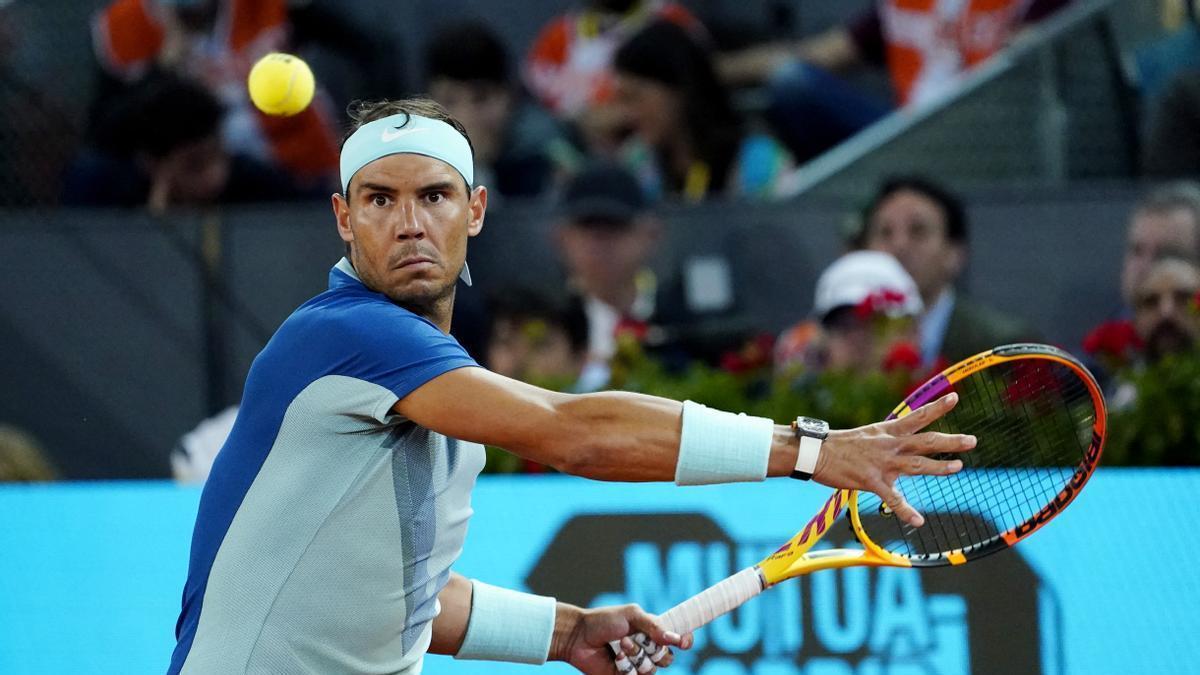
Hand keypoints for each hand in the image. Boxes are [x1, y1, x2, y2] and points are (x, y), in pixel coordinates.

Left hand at [550, 603, 692, 673]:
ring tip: (621, 647)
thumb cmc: (604, 620)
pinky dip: (627, 668)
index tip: (682, 642)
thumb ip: (654, 625)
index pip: (677, 638)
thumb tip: (674, 638)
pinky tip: (616, 659)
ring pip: (652, 669)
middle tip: (637, 640)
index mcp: (652, 630)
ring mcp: (637, 664)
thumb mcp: (631, 615)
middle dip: (654, 650)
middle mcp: (647, 648)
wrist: (578, 636)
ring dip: (637, 657)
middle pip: (667, 658)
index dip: (684, 640)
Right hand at [814, 392, 974, 526]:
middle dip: (950, 441)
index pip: (917, 417)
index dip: (937, 408)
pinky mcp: (871, 481)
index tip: (955, 398)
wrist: (814, 452)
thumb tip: (897, 445)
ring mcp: (881, 463)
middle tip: (972, 440)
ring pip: (917, 465)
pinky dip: (907, 511)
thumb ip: (885, 442)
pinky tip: (918, 521)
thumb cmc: (837, 445)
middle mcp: (888, 445)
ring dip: (939, 467)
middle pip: (925, 441)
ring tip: (958, 467)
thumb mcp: (866, 437)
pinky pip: (893, 499)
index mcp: (886, 432)